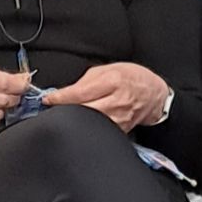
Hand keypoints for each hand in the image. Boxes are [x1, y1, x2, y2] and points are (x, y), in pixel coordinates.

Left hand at [42, 62, 169, 131]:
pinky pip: (99, 131)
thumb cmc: (130, 78)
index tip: (47, 99)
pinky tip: (80, 125)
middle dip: (64, 111)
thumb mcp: (107, 69)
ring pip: (89, 124)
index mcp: (112, 81)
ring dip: (74, 121)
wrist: (153, 93)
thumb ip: (85, 81)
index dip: (60, 97)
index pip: (79, 92)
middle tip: (53, 110)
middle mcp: (116, 101)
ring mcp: (119, 118)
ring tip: (65, 118)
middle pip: (82, 110)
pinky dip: (86, 128)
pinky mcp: (120, 130)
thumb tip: (65, 93)